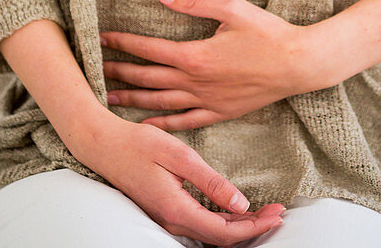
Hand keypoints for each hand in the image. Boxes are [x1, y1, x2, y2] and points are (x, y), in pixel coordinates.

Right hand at [74, 111, 285, 245]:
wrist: (102, 144)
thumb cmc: (138, 143)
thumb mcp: (178, 155)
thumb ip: (210, 181)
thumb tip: (240, 204)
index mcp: (177, 209)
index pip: (225, 232)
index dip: (254, 227)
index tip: (277, 214)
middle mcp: (171, 221)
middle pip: (220, 237)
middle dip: (252, 228)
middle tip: (278, 212)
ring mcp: (165, 218)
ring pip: (209, 233)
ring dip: (238, 226)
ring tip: (263, 211)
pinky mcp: (163, 211)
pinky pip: (198, 224)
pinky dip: (221, 220)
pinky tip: (233, 209)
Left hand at [100, 0, 309, 129]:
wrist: (298, 64)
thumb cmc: (267, 32)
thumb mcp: (231, 7)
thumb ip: (192, 2)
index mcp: (195, 55)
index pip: (149, 49)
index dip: (122, 43)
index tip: (101, 38)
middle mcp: (196, 82)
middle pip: (148, 78)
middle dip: (119, 72)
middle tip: (93, 69)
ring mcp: (208, 101)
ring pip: (161, 103)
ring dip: (133, 98)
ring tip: (108, 96)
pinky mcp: (221, 112)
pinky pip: (185, 122)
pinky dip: (162, 124)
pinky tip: (146, 124)